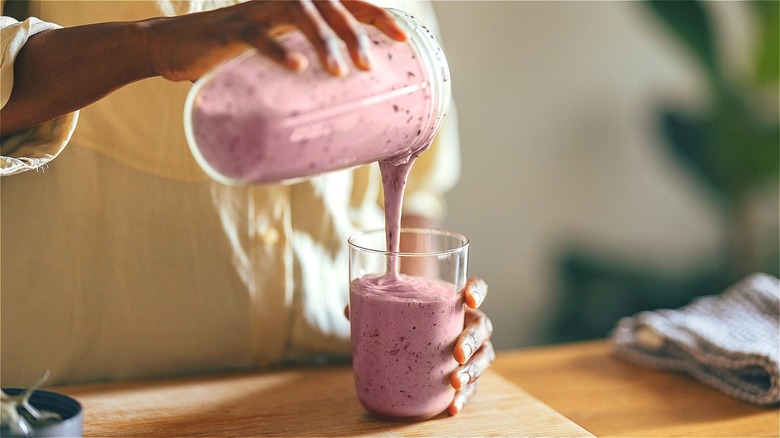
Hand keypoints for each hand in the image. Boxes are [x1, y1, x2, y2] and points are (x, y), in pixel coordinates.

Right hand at [145, 0, 407, 80]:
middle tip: (369, 68)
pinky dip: (279, 49)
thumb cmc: (234, 55)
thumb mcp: (277, 54)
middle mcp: (283, 0)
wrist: (174, 45)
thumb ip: (305, 63)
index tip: (404, 39)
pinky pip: (259, 35)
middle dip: (356, 33)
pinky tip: (298, 67)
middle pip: (330, 5)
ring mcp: (257, 10)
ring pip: (301, 13)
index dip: (376, 16)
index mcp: (299, 6)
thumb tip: (342, 101)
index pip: (346, 2)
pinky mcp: (232, 29)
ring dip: (325, 41)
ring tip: (340, 73)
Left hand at [343, 277, 493, 415]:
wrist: (414, 341)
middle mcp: (468, 323)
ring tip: (456, 381)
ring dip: (473, 370)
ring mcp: (471, 349)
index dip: (476, 290)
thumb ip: (375, 306)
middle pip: (482, 327)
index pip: (476, 288)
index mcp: (454, 301)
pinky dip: (464, 398)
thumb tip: (349, 309)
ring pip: (484, 357)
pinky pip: (473, 387)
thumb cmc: (409, 319)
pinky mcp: (467, 373)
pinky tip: (452, 408)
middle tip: (457, 353)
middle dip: (472, 340)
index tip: (468, 298)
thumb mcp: (395, 310)